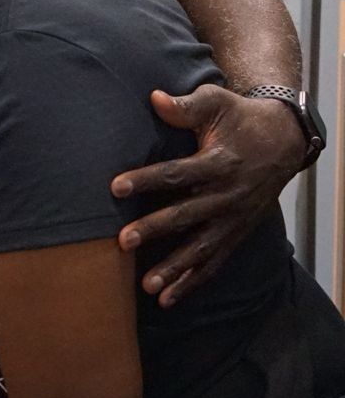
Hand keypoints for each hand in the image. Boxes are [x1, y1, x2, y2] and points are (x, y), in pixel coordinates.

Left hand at [111, 85, 305, 306]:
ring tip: (147, 287)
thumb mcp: (217, 103)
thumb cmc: (239, 118)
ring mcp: (234, 219)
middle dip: (156, 229)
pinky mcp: (237, 233)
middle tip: (123, 241)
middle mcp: (228, 196)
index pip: (178, 173)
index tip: (114, 186)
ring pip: (202, 248)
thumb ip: (185, 106)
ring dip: (175, 269)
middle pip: (187, 215)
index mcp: (220, 162)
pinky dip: (192, 281)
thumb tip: (154, 98)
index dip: (146, 179)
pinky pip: (214, 262)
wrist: (282, 140)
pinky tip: (167, 299)